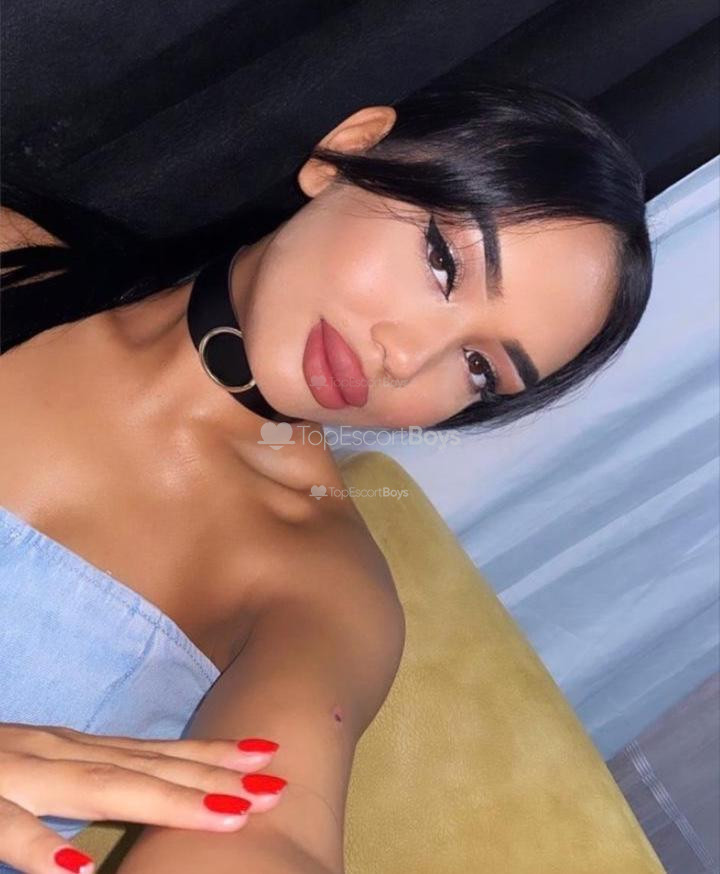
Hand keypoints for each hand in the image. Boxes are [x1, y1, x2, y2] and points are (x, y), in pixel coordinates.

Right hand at [0, 722, 286, 873]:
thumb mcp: (40, 770)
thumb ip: (87, 781)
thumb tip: (142, 799)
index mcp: (73, 751)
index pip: (154, 752)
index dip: (212, 755)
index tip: (267, 757)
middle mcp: (55, 753)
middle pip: (145, 767)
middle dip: (212, 778)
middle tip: (273, 788)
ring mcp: (14, 774)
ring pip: (97, 786)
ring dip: (163, 800)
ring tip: (225, 816)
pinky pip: (3, 827)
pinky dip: (40, 848)